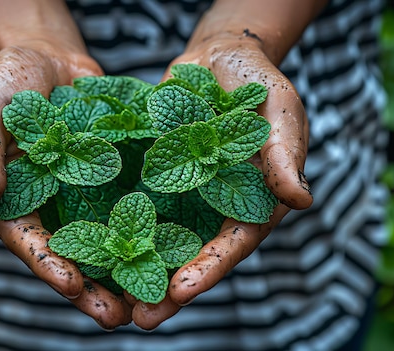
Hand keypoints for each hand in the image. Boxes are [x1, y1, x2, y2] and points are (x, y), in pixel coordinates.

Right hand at [0, 43, 132, 329]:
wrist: (50, 59)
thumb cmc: (10, 83)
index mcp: (13, 202)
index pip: (30, 241)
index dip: (49, 265)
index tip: (73, 286)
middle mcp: (50, 209)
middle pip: (71, 255)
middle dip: (92, 289)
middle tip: (120, 318)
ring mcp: (82, 197)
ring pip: (105, 241)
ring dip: (124, 272)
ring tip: (151, 300)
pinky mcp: (111, 181)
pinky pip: (128, 207)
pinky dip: (147, 229)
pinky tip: (171, 250)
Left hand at [131, 37, 312, 329]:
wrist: (218, 58)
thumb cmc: (257, 81)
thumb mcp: (279, 109)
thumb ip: (285, 152)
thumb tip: (300, 200)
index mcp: (254, 199)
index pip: (234, 242)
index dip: (210, 268)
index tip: (181, 292)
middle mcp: (217, 205)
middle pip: (194, 253)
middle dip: (169, 289)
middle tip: (141, 319)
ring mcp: (185, 193)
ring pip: (162, 238)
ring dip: (138, 268)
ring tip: (110, 298)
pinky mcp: (157, 175)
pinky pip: (137, 203)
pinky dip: (118, 225)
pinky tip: (92, 246)